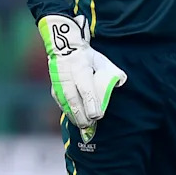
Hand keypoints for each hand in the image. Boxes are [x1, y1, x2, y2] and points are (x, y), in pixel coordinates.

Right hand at [38, 14, 126, 128]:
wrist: (64, 47)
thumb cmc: (87, 56)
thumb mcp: (100, 60)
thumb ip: (110, 71)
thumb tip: (120, 81)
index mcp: (80, 68)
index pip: (85, 88)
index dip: (90, 102)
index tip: (96, 115)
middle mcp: (67, 77)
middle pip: (74, 99)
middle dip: (82, 114)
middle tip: (91, 125)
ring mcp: (59, 83)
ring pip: (66, 103)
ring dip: (75, 116)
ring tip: (83, 126)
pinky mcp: (54, 88)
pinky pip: (61, 103)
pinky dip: (68, 113)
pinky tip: (75, 120)